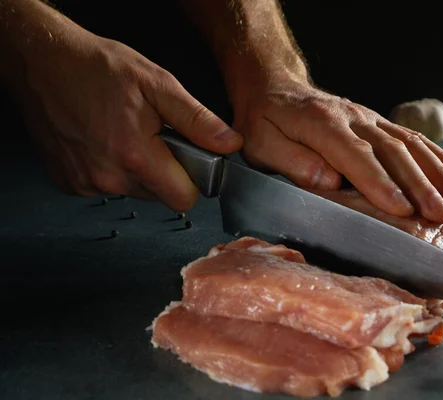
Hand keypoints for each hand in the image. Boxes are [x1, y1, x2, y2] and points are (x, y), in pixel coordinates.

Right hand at [11, 23, 241, 211]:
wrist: (42, 62)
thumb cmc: (96, 68)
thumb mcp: (157, 84)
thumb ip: (197, 120)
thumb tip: (229, 144)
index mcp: (134, 156)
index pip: (184, 198)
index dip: (193, 179)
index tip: (188, 157)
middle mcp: (108, 178)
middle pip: (160, 195)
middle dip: (166, 171)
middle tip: (153, 136)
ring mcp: (86, 183)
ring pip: (134, 192)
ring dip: (138, 170)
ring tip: (126, 134)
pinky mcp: (70, 183)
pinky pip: (107, 187)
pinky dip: (112, 169)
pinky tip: (104, 141)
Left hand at [231, 80, 442, 222]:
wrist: (275, 88)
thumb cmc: (265, 123)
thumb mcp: (262, 143)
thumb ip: (293, 161)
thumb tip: (329, 181)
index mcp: (322, 125)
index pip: (357, 156)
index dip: (381, 183)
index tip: (402, 209)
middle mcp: (353, 118)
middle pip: (393, 151)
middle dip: (421, 185)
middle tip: (442, 214)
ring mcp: (370, 118)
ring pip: (411, 144)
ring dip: (439, 173)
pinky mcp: (378, 122)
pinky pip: (413, 137)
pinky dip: (438, 157)